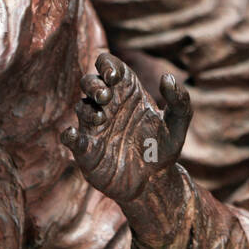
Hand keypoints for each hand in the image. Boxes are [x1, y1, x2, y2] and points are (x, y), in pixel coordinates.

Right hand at [63, 51, 191, 207]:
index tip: (113, 75)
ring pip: (81, 106)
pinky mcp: (87, 150)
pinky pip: (71, 138)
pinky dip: (69, 135)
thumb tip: (167, 78)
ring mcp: (95, 127)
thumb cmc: (163, 149)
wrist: (153, 183)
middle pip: (90, 82)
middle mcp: (108, 106)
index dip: (106, 65)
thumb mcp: (177, 125)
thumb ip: (179, 101)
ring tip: (102, 118)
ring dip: (88, 109)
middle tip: (106, 96)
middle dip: (94, 85)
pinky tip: (73, 135)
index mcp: (127, 93)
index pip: (109, 66)